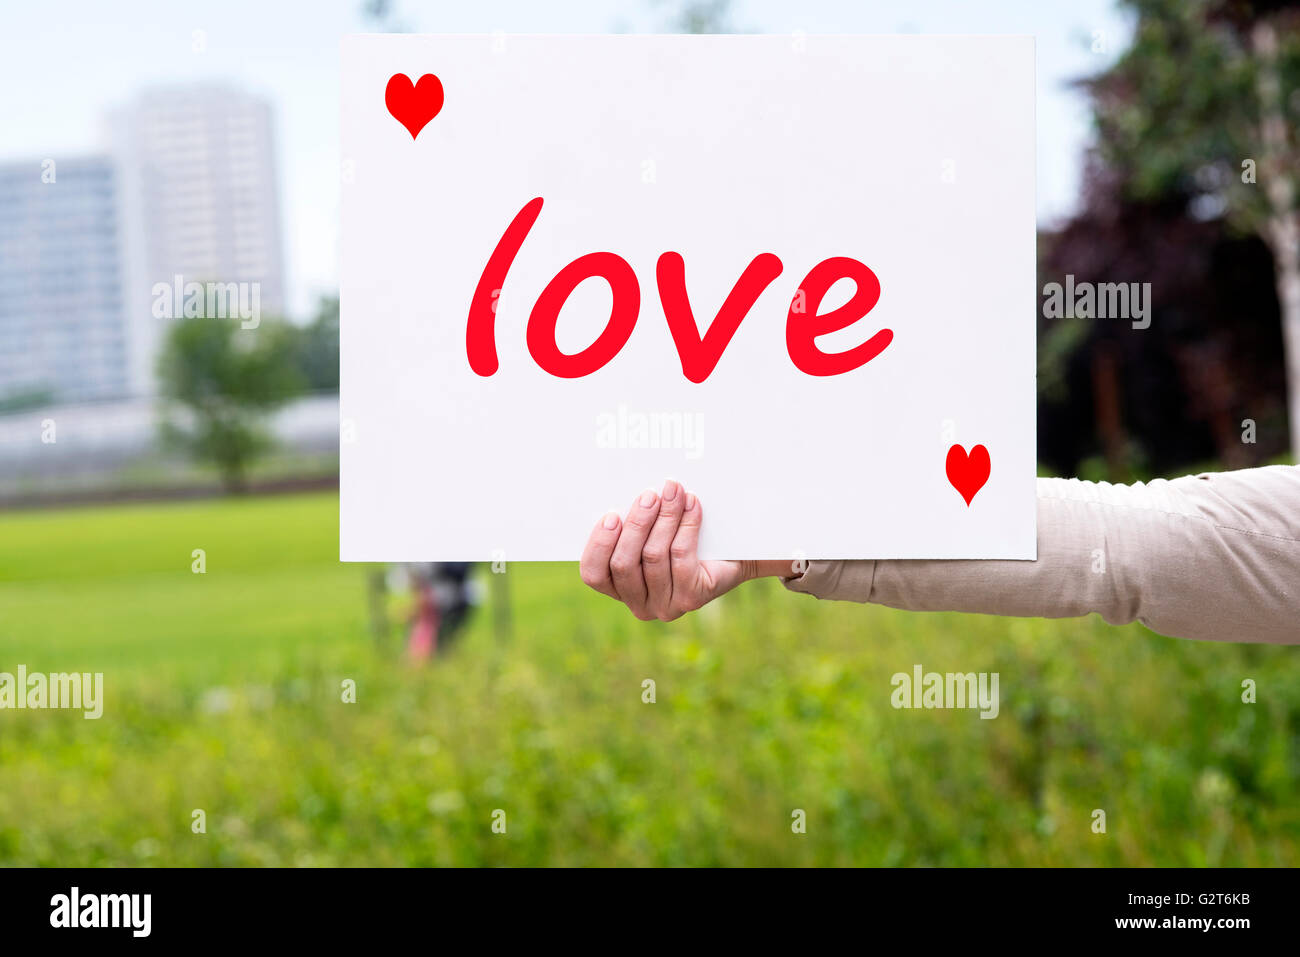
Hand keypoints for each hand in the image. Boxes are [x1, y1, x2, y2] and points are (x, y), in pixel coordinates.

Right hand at [579, 480, 796, 620]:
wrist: (735, 557)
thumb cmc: (687, 539)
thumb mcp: (653, 531)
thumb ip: (636, 523)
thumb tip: (628, 495)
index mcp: (620, 589)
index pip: (594, 574)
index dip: (599, 545)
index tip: (611, 515)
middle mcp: (640, 605)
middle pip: (624, 564)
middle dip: (636, 524)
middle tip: (649, 495)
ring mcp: (666, 606)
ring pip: (653, 557)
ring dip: (664, 518)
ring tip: (674, 492)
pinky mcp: (691, 599)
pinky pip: (681, 557)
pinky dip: (686, 525)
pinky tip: (692, 504)